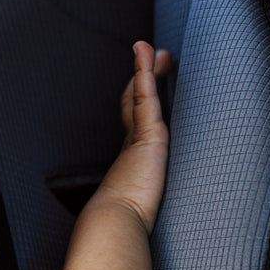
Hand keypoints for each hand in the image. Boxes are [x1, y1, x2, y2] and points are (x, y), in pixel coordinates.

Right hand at [94, 41, 175, 232]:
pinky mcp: (149, 135)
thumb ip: (143, 198)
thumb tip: (143, 214)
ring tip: (152, 49)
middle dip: (143, 78)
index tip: (143, 84)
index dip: (139, 100)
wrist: (117, 220)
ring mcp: (138, 136)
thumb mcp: (141, 203)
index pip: (136, 121)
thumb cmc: (128, 219)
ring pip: (141, 94)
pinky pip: (148, 96)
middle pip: (136, 101)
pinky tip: (150, 56)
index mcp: (133, 159)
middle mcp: (132, 143)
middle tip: (153, 56)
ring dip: (146, 68)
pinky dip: (147, 74)